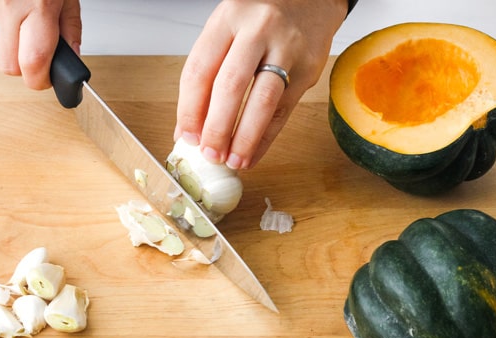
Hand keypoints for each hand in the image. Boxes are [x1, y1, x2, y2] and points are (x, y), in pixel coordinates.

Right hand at [0, 0, 81, 89]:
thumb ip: (70, 29)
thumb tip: (71, 60)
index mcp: (37, 6)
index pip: (33, 63)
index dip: (40, 80)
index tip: (45, 79)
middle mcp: (5, 6)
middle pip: (9, 67)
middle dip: (24, 65)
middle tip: (34, 48)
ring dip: (6, 47)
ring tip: (17, 21)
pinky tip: (0, 10)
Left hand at [174, 0, 347, 168]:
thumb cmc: (260, 17)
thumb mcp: (227, 30)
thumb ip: (208, 71)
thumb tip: (190, 127)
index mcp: (228, 18)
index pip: (200, 69)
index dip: (190, 109)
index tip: (186, 137)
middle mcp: (258, 30)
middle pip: (230, 86)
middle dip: (217, 128)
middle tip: (209, 154)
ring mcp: (287, 48)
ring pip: (262, 101)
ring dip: (244, 139)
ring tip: (232, 161)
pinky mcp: (309, 68)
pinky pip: (283, 111)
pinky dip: (265, 138)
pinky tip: (253, 154)